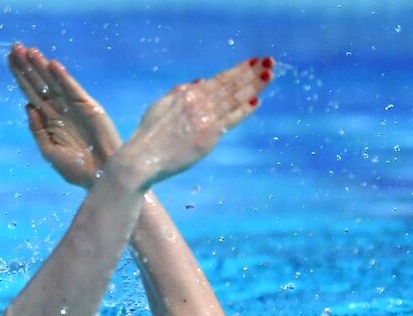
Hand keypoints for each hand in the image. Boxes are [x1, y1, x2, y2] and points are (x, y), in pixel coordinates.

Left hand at [9, 42, 120, 188]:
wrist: (102, 177)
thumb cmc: (77, 170)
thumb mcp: (49, 152)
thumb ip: (38, 130)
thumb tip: (28, 106)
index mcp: (50, 121)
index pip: (32, 93)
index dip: (21, 76)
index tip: (9, 59)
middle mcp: (61, 110)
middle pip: (40, 84)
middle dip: (27, 66)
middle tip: (14, 47)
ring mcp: (75, 108)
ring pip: (54, 83)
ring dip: (42, 66)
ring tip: (29, 51)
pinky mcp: (89, 107)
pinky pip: (73, 89)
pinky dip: (63, 78)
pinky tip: (53, 65)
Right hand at [116, 57, 273, 189]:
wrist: (143, 158)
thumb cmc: (149, 135)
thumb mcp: (161, 106)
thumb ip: (180, 92)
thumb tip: (200, 81)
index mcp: (187, 94)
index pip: (219, 79)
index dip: (239, 70)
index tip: (254, 61)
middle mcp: (197, 103)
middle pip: (230, 85)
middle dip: (251, 73)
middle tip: (270, 62)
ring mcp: (203, 119)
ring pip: (233, 100)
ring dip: (253, 87)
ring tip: (269, 76)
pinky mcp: (206, 137)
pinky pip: (229, 121)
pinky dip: (242, 111)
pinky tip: (256, 102)